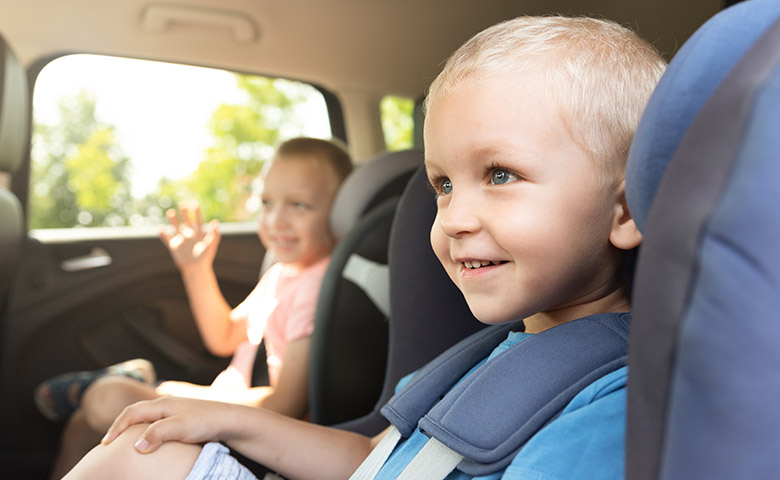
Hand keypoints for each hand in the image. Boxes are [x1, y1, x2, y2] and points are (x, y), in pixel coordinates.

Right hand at [101, 396, 231, 453]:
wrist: (230, 421)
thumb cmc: (206, 421)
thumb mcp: (179, 428)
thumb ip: (157, 434)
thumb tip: (135, 446)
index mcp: (162, 403)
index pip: (132, 413)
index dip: (116, 427)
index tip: (106, 443)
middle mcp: (166, 405)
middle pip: (136, 413)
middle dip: (120, 427)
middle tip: (108, 444)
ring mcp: (174, 412)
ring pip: (147, 419)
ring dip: (133, 430)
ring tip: (123, 444)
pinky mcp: (181, 421)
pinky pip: (157, 425)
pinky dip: (146, 433)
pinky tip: (147, 444)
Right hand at [159, 203, 220, 271]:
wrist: (196, 269)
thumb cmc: (205, 258)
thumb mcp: (211, 245)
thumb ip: (214, 234)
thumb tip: (216, 222)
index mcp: (199, 234)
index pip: (197, 221)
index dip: (196, 213)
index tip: (195, 204)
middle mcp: (189, 236)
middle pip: (186, 222)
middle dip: (184, 213)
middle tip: (182, 204)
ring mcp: (181, 240)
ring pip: (175, 228)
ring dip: (173, 220)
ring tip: (170, 212)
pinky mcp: (174, 247)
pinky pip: (167, 239)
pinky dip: (163, 234)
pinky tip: (160, 228)